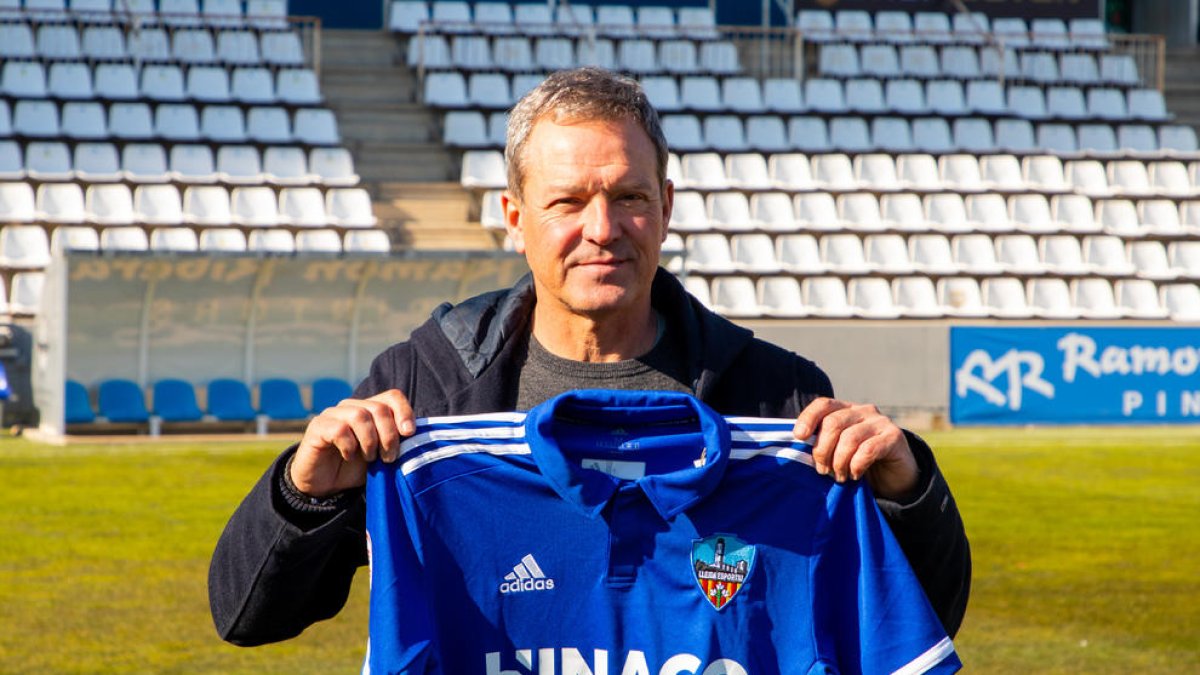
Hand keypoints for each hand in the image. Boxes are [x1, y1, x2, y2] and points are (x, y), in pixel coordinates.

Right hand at [289, 389, 415, 497]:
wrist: (325, 485)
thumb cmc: (356, 468)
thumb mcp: (382, 455)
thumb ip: (396, 442)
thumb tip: (414, 436)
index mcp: (370, 409)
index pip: (392, 396)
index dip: (404, 411)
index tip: (409, 433)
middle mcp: (352, 406)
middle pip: (379, 408)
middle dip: (389, 435)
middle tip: (389, 458)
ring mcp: (333, 414)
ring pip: (360, 415)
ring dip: (370, 441)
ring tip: (370, 458)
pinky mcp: (317, 426)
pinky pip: (339, 429)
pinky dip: (349, 446)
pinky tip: (349, 456)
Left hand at [793, 397, 918, 500]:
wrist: (895, 478)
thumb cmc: (859, 464)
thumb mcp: (837, 452)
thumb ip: (821, 445)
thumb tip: (796, 447)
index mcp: (845, 410)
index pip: (823, 404)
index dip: (808, 418)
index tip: (799, 437)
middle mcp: (863, 411)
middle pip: (833, 423)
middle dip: (822, 450)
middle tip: (823, 470)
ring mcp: (880, 422)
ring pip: (849, 438)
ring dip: (839, 462)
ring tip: (839, 477)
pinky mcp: (894, 437)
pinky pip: (868, 450)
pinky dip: (856, 465)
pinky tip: (855, 475)